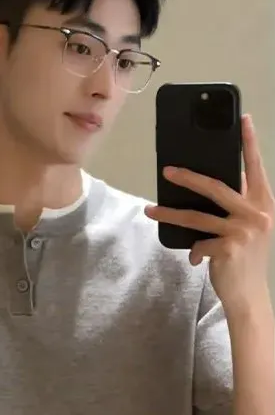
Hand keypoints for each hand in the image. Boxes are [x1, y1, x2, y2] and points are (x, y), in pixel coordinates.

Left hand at [145, 115, 274, 313]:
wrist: (249, 295)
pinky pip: (198, 244)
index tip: (243, 119)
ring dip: (170, 213)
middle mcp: (257, 213)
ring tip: (150, 210)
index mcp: (264, 203)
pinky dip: (194, 253)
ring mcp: (242, 231)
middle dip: (188, 177)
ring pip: (197, 217)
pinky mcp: (227, 248)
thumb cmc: (245, 259)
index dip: (249, 143)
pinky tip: (198, 261)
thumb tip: (206, 187)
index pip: (256, 167)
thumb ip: (237, 208)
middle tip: (167, 169)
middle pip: (215, 187)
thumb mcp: (249, 229)